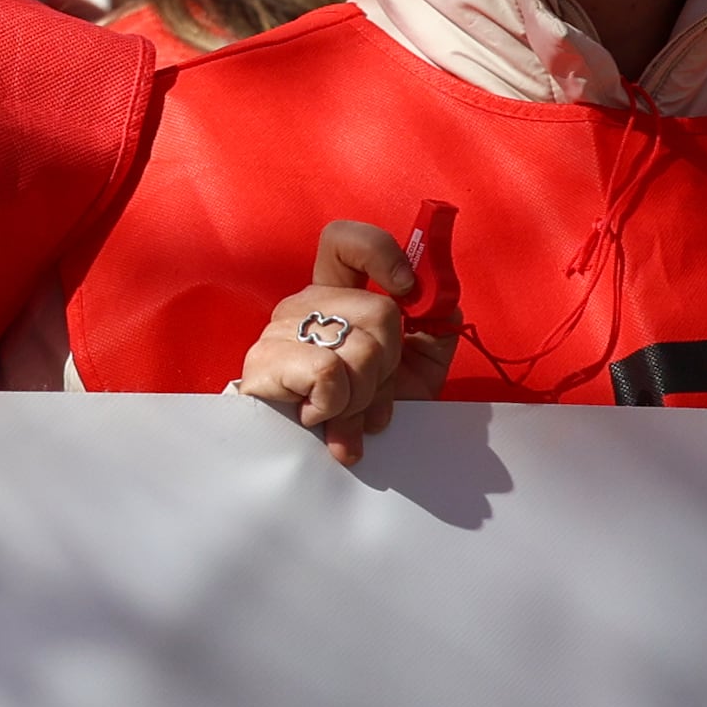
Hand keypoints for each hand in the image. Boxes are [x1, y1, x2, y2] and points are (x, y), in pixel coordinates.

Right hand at [230, 219, 447, 467]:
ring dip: (365, 396)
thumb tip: (444, 304)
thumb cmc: (365, 410)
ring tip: (347, 415)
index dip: (381, 254)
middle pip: (379, 310)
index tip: (406, 293)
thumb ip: (435, 329)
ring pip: (359, 348)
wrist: (314, 464)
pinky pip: (329, 373)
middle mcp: (304, 303)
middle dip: (390, 365)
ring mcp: (278, 330)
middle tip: (372, 397)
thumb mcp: (416, 369)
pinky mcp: (263, 363)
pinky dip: (337, 406)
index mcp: (337, 295)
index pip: (343, 241)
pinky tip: (320, 417)